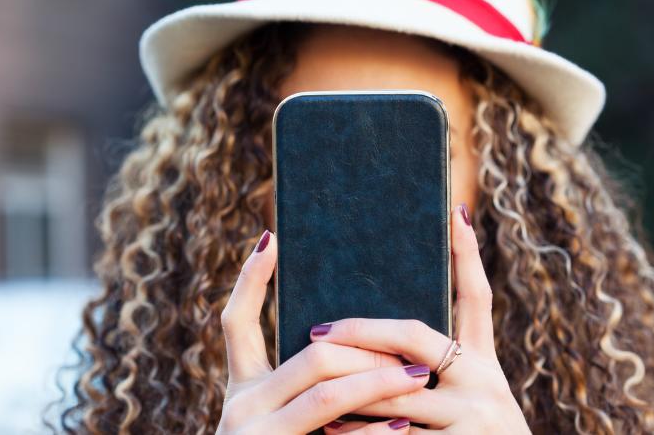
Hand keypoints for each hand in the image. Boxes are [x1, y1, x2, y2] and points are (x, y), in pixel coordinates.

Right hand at [216, 230, 429, 434]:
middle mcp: (240, 406)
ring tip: (418, 375)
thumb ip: (309, 388)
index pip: (235, 322)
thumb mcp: (285, 423)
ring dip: (377, 379)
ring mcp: (253, 432)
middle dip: (363, 345)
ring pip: (324, 390)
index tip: (271, 238)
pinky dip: (370, 428)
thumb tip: (362, 346)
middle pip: (310, 355)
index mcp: (242, 389)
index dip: (250, 280)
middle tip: (409, 348)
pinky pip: (332, 433)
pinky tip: (400, 424)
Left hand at [315, 204, 530, 433]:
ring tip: (313, 374)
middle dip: (363, 331)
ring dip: (351, 385)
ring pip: (395, 392)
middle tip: (320, 332)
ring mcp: (474, 417)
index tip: (454, 210)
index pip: (477, 298)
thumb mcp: (472, 398)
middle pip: (415, 336)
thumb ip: (438, 369)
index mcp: (484, 362)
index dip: (468, 254)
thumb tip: (385, 344)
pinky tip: (332, 432)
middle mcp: (484, 381)